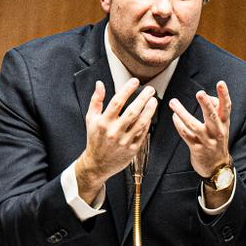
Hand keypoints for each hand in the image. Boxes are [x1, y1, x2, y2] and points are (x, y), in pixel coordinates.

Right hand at [75, 78, 156, 203]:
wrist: (97, 164)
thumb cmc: (94, 138)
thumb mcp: (91, 119)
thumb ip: (96, 100)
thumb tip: (100, 83)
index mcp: (103, 123)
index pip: (117, 102)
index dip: (127, 90)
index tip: (135, 81)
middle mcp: (114, 132)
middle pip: (132, 111)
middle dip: (143, 98)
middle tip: (150, 89)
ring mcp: (124, 142)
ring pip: (141, 123)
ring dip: (149, 110)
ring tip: (154, 100)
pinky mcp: (132, 150)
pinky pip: (143, 134)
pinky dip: (147, 123)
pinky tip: (150, 114)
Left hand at [169, 80, 230, 180]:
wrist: (217, 167)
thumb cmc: (217, 141)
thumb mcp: (222, 126)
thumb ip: (216, 110)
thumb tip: (206, 96)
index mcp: (224, 123)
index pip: (226, 107)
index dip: (224, 94)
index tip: (221, 83)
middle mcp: (217, 131)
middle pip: (211, 115)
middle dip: (205, 104)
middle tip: (200, 93)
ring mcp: (206, 141)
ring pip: (194, 125)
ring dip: (182, 113)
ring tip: (173, 102)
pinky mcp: (196, 148)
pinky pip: (185, 134)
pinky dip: (179, 124)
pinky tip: (174, 116)